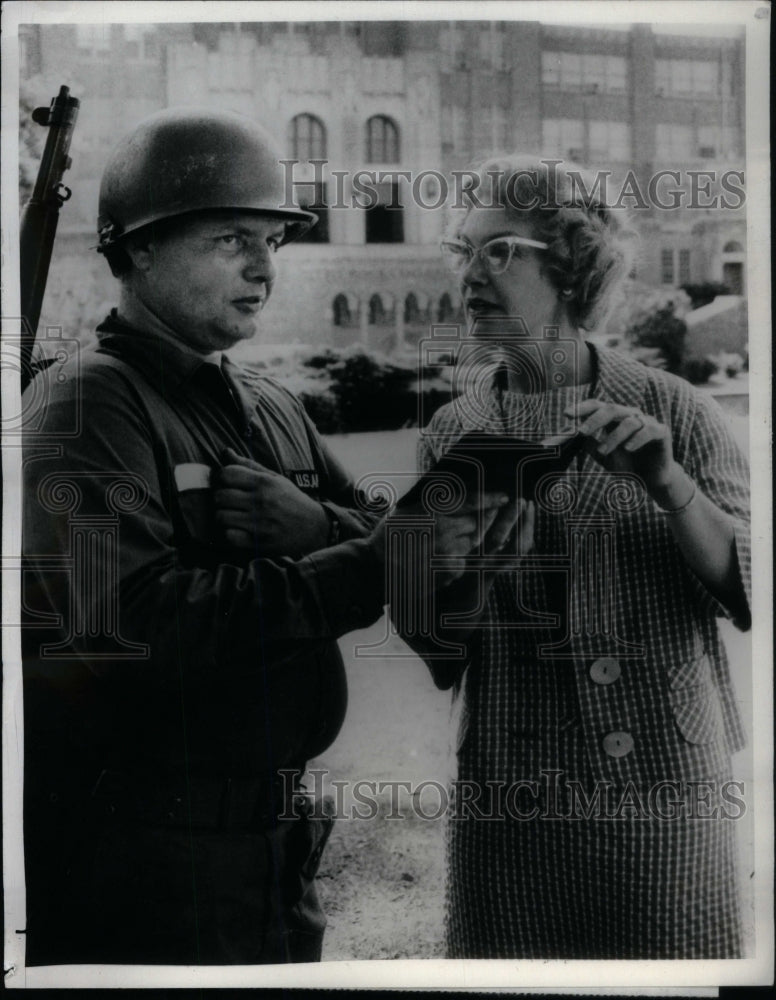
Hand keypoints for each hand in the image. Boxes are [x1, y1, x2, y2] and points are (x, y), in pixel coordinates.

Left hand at [214, 448, 328, 556]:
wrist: (315, 528)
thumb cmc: (292, 501)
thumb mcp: (275, 479)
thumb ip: (249, 466)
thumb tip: (225, 452)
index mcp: (265, 483)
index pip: (226, 474)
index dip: (221, 477)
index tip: (226, 483)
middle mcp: (262, 502)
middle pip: (220, 496)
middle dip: (220, 498)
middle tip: (228, 501)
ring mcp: (260, 523)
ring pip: (221, 517)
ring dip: (223, 516)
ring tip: (232, 515)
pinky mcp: (260, 543)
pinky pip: (230, 536)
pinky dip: (230, 533)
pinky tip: (238, 530)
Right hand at [375, 490, 526, 588]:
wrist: (376, 567)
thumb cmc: (391, 534)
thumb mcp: (407, 508)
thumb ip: (433, 500)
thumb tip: (461, 489)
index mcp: (432, 510)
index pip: (471, 502)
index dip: (491, 498)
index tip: (504, 496)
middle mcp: (443, 530)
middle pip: (479, 523)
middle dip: (485, 519)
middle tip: (490, 514)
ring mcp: (448, 552)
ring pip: (474, 542)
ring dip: (471, 538)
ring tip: (456, 537)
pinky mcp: (450, 571)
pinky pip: (465, 559)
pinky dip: (460, 556)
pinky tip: (444, 555)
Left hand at [565, 399, 690, 504]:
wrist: (652, 479)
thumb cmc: (627, 464)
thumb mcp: (604, 456)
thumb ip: (590, 445)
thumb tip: (571, 437)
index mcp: (616, 418)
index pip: (598, 406)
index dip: (582, 408)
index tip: (566, 414)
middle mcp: (631, 415)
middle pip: (612, 409)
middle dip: (595, 419)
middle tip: (581, 432)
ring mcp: (647, 422)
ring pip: (629, 422)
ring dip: (613, 437)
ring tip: (603, 451)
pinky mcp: (662, 432)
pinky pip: (649, 430)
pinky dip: (637, 439)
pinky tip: (628, 449)